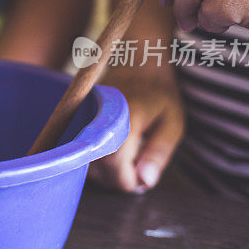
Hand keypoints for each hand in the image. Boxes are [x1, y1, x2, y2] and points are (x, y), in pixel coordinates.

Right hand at [88, 71, 184, 192]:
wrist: (135, 65)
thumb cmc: (158, 96)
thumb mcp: (172, 124)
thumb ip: (159, 153)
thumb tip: (145, 182)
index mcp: (123, 119)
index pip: (116, 166)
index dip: (130, 181)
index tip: (143, 180)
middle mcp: (96, 121)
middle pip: (99, 170)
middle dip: (120, 179)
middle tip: (140, 169)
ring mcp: (82, 123)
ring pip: (88, 166)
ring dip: (108, 173)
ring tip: (129, 159)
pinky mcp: (76, 126)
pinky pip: (82, 156)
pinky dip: (98, 163)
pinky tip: (115, 155)